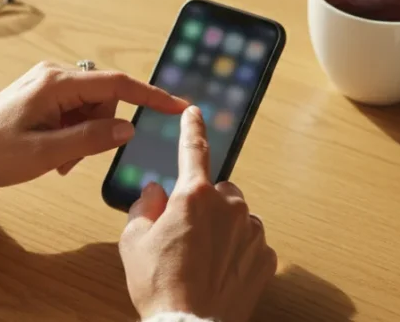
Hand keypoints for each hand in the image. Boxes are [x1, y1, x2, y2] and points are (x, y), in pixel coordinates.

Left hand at [0, 61, 188, 187]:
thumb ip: (91, 139)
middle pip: (105, 99)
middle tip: (71, 160)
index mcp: (57, 83)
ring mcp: (47, 83)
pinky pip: (73, 110)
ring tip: (56, 158)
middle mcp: (54, 74)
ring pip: (90, 107)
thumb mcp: (47, 153)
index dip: (151, 96)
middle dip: (99, 129)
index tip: (177, 106)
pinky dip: (71, 132)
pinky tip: (51, 151)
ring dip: (83, 135)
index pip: (118, 84)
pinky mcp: (41, 94)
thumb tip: (127, 129)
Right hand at [119, 106, 276, 320]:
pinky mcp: (266, 259)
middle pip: (219, 191)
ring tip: (201, 259)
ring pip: (237, 217)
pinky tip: (219, 272)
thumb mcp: (134, 243)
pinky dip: (237, 253)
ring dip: (223, 229)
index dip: (192, 129)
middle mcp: (229, 207)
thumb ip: (144, 208)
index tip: (195, 113)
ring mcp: (251, 233)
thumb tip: (155, 193)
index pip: (194, 150)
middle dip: (205, 204)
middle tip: (184, 235)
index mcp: (194, 196)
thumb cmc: (159, 286)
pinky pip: (251, 244)